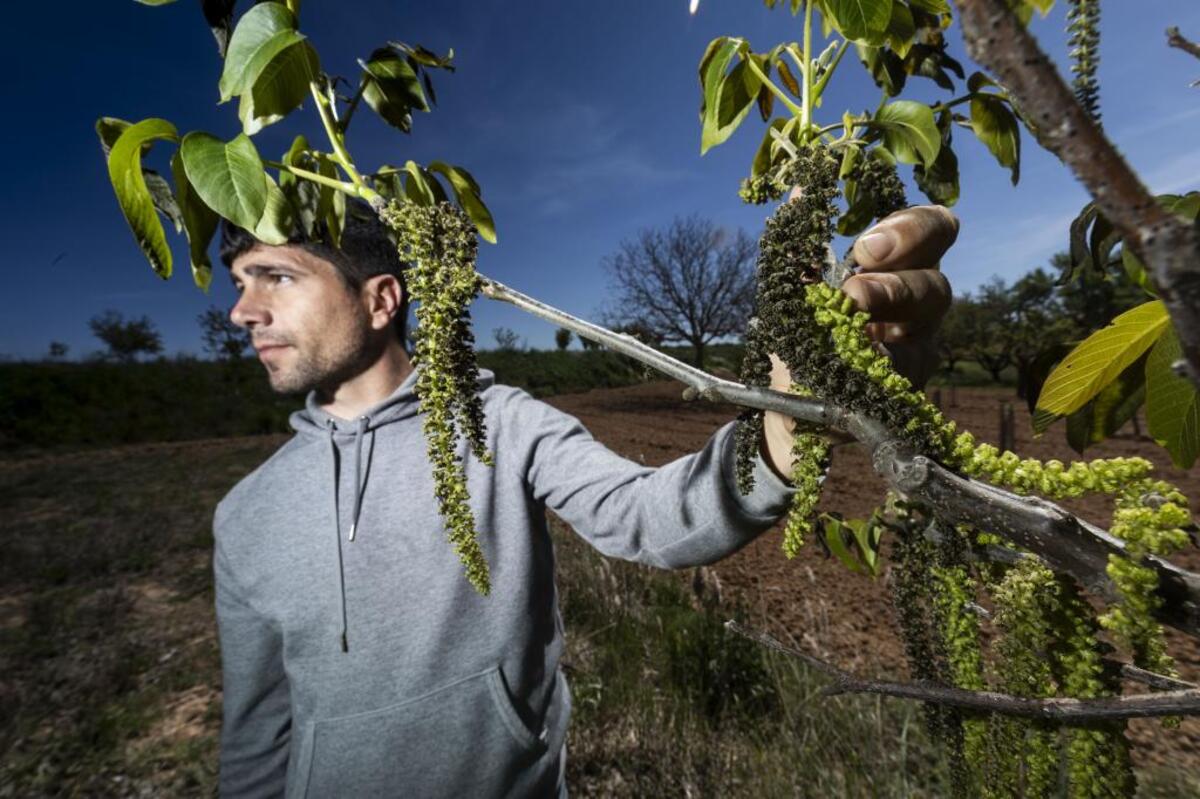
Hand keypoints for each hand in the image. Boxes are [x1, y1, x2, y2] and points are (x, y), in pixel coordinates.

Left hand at [761, 204, 957, 481]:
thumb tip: (798, 191)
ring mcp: (920, 344)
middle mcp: (918, 299)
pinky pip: (909, 367)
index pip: (931, 228)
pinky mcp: (912, 385)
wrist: (790, 404)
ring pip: (930, 316)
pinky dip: (882, 358)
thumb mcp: (790, 292)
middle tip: (856, 284)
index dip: (910, 227)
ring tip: (850, 311)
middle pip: (938, 275)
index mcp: (896, 264)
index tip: (866, 244)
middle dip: (900, 271)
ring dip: (891, 307)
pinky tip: (858, 357)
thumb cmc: (801, 336)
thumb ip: (798, 248)